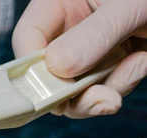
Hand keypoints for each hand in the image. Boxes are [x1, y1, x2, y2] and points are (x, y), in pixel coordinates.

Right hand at [13, 0, 146, 117]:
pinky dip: (125, 82)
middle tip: (103, 101)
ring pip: (77, 91)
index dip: (33, 70)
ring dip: (109, 87)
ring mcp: (90, 48)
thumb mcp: (126, 5)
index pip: (28, 40)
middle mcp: (70, 28)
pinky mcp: (110, 62)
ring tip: (137, 62)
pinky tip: (141, 60)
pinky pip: (105, 88)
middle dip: (77, 94)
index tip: (52, 92)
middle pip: (48, 76)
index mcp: (60, 1)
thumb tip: (57, 68)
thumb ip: (94, 35)